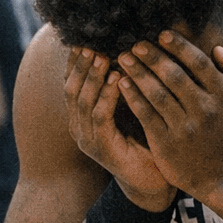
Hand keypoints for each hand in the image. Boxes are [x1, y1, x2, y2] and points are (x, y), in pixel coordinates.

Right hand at [64, 48, 172, 209]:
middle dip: (82, 65)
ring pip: (83, 101)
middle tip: (93, 43)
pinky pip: (101, 117)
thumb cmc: (143, 143)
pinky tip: (119, 80)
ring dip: (93, 77)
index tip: (84, 39)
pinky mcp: (102, 148)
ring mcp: (87, 139)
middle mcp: (79, 128)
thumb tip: (123, 52)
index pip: (71, 83)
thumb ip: (120, 88)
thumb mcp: (128, 111)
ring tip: (104, 56)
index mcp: (81, 118)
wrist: (151, 183)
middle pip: (71, 89)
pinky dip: (108, 96)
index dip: (76, 62)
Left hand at [115, 32, 222, 199]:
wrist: (221, 172)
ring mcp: (185, 128)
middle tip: (136, 43)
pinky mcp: (166, 142)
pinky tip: (121, 83)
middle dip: (153, 57)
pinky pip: (146, 114)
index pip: (200, 64)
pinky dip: (132, 97)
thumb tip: (219, 49)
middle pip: (174, 77)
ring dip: (138, 73)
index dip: (180, 47)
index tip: (162, 34)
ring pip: (157, 94)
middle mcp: (206, 111)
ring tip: (124, 58)